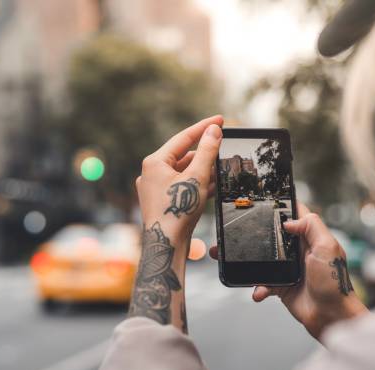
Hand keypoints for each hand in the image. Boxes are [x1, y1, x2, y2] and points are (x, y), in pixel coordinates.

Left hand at [136, 115, 222, 239]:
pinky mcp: (161, 202)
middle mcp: (150, 173)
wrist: (166, 245)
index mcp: (154, 162)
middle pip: (183, 156)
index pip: (183, 138)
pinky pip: (181, 187)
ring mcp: (154, 189)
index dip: (204, 127)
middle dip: (206, 154)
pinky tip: (214, 186)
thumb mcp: (198, 177)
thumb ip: (208, 151)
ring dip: (203, 171)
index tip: (220, 119)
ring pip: (183, 173)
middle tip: (224, 147)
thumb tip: (214, 130)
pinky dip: (197, 184)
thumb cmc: (178, 211)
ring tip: (223, 169)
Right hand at [210, 203, 367, 339]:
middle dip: (253, 235)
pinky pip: (262, 283)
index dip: (280, 207)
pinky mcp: (280, 286)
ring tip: (228, 259)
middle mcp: (297, 251)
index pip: (293, 216)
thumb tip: (289, 220)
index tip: (262, 202)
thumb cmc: (335, 283)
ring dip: (246, 261)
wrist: (331, 316)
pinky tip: (259, 291)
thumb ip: (311, 227)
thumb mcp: (327, 248)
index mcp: (309, 238)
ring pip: (261, 259)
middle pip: (271, 236)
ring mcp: (287, 269)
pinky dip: (258, 288)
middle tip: (234, 232)